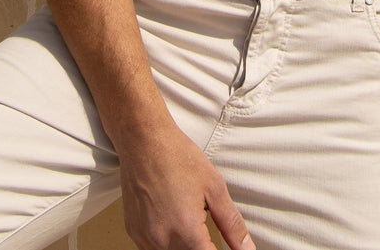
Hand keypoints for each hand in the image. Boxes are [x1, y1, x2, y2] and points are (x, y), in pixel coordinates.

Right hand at [117, 122, 254, 249]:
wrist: (144, 141)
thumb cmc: (178, 158)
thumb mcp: (215, 188)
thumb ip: (232, 225)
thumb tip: (246, 248)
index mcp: (186, 231)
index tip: (220, 243)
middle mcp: (162, 240)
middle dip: (202, 247)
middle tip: (205, 226)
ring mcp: (144, 237)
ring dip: (185, 247)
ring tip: (190, 223)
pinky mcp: (133, 231)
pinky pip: (152, 249)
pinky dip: (167, 244)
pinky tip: (173, 225)